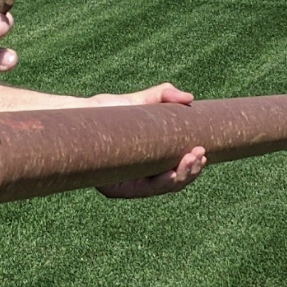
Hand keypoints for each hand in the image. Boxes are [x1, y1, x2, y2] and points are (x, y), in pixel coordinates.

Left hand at [85, 82, 207, 198]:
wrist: (81, 115)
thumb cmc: (108, 110)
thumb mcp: (141, 101)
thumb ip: (164, 95)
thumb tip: (190, 98)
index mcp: (148, 163)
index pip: (175, 171)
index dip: (193, 168)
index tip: (204, 153)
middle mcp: (138, 178)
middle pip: (173, 183)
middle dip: (190, 171)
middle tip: (200, 154)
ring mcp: (127, 186)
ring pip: (162, 189)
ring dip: (181, 177)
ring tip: (191, 159)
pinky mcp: (114, 189)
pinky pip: (143, 190)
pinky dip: (161, 184)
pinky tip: (172, 174)